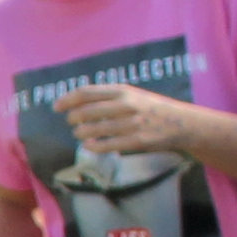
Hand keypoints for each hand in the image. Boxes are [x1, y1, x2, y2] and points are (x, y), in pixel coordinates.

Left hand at [54, 82, 204, 156]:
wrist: (180, 123)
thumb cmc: (151, 108)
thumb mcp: (132, 95)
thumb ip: (108, 97)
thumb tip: (78, 102)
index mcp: (123, 90)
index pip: (87, 93)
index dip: (68, 99)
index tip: (57, 106)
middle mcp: (125, 105)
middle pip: (87, 111)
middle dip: (73, 118)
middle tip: (70, 122)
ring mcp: (131, 123)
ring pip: (94, 129)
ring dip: (80, 132)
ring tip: (78, 133)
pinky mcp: (137, 141)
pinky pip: (107, 145)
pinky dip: (93, 145)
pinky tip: (88, 145)